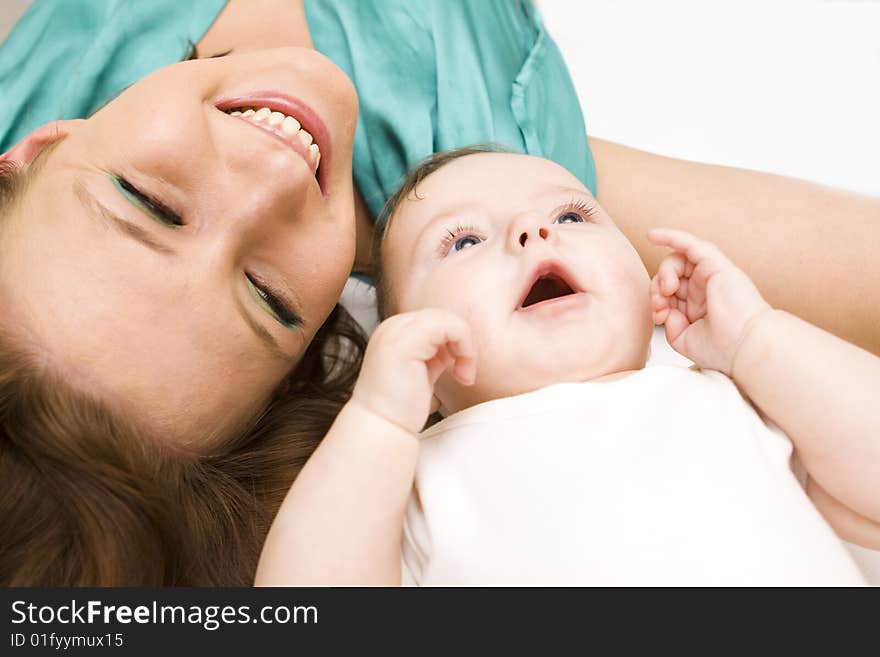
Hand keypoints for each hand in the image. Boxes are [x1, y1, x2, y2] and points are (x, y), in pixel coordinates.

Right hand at [350, 308, 476, 433]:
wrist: (382, 427)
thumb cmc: (401, 409)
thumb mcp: (421, 372)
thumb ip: (434, 354)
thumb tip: (455, 347)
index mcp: (395, 332)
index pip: (436, 321)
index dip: (454, 343)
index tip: (459, 372)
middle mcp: (393, 326)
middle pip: (443, 317)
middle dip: (462, 344)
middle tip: (464, 374)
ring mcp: (398, 331)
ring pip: (449, 319)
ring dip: (465, 347)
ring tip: (463, 375)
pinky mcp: (408, 341)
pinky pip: (450, 326)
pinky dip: (464, 348)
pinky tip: (460, 374)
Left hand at [648, 228, 770, 374]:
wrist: (744, 347)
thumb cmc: (722, 349)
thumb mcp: (683, 338)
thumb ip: (670, 323)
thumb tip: (664, 309)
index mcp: (699, 305)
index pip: (669, 292)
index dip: (656, 301)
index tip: (658, 318)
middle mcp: (705, 288)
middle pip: (670, 275)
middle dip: (657, 289)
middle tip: (659, 306)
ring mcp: (711, 275)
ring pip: (677, 260)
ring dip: (664, 273)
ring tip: (667, 290)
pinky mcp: (716, 265)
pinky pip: (690, 244)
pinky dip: (670, 236)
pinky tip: (651, 236)